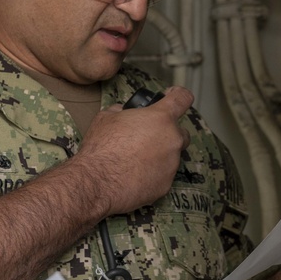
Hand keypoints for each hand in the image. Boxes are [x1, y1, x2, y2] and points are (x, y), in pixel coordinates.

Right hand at [74, 86, 192, 215]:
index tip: (172, 97)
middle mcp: (173, 139)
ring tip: (134, 160)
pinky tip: (134, 175)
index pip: (182, 98)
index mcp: (161, 118)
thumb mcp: (107, 116)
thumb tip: (123, 111)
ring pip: (171, 156)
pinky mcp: (166, 185)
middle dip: (167, 133)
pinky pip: (163, 175)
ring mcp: (172, 164)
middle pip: (181, 132)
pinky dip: (152, 174)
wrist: (98, 182)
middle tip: (146, 137)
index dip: (178, 95)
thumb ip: (122, 110)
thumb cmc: (102, 146)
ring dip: (158, 155)